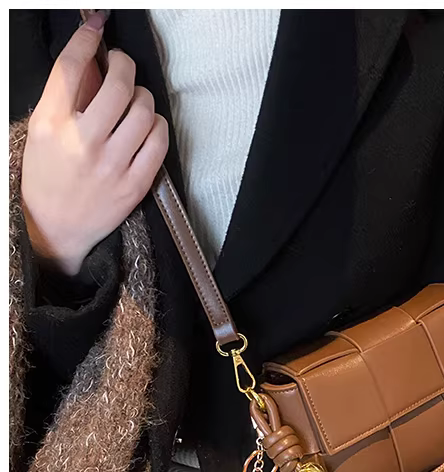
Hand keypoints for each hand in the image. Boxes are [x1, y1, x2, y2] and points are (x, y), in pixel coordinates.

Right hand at [21, 11, 167, 275]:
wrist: (57, 229)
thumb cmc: (47, 176)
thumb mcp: (42, 132)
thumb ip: (68, 98)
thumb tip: (96, 61)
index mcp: (51, 125)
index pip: (73, 68)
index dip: (88, 40)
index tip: (96, 28)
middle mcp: (83, 142)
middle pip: (118, 84)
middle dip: (124, 65)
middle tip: (121, 66)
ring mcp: (112, 165)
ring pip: (144, 110)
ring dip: (143, 96)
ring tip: (134, 100)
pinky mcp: (136, 184)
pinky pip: (159, 141)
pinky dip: (158, 126)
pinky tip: (148, 126)